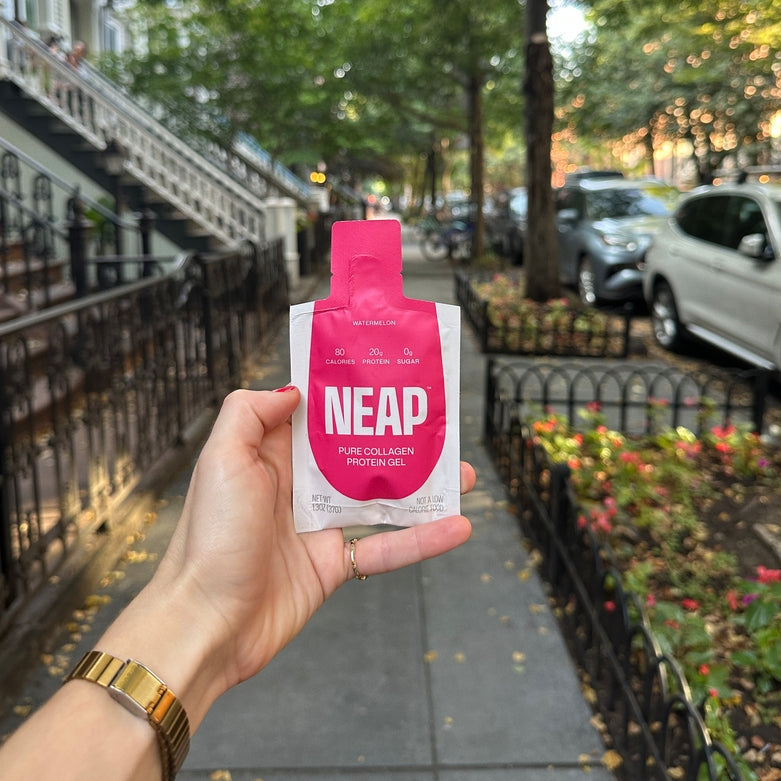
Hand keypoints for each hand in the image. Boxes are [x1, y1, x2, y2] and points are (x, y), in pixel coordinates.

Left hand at [128, 387, 473, 725]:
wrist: (207, 623)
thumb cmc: (208, 540)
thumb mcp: (221, 460)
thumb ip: (249, 412)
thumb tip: (293, 389)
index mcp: (270, 456)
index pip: (317, 416)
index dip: (350, 397)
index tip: (387, 377)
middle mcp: (297, 487)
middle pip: (358, 454)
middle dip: (399, 440)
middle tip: (439, 426)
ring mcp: (318, 526)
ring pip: (380, 499)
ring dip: (422, 488)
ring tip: (463, 474)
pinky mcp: (334, 565)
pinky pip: (385, 548)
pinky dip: (421, 540)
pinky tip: (455, 527)